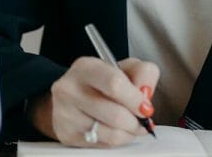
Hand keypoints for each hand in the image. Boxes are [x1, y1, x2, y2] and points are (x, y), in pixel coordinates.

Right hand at [27, 56, 159, 146]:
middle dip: (136, 120)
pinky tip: (119, 131)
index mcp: (86, 67)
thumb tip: (146, 94)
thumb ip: (143, 73)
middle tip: (143, 119)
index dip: (136, 99)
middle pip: (115, 114)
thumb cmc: (102, 82)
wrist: (70, 98)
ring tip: (133, 125)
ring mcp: (65, 115)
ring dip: (129, 132)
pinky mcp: (67, 135)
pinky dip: (118, 140)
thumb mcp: (125, 67)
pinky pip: (104, 144)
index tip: (146, 107)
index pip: (115, 84)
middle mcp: (70, 90)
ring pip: (111, 133)